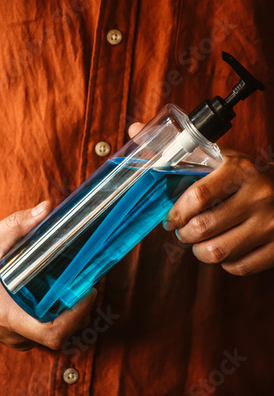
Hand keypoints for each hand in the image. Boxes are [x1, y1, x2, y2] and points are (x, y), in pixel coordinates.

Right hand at [0, 201, 96, 349]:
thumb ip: (18, 224)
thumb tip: (46, 208)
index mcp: (6, 314)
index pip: (51, 333)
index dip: (77, 316)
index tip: (88, 293)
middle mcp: (10, 332)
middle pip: (59, 336)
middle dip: (79, 313)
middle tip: (87, 285)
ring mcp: (10, 336)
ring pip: (52, 338)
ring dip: (70, 317)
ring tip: (77, 289)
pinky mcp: (9, 333)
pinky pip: (40, 334)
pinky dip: (56, 319)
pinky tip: (59, 297)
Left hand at [129, 122, 273, 275]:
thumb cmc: (245, 175)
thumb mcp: (219, 157)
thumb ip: (177, 148)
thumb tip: (134, 129)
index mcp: (239, 169)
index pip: (197, 196)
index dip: (176, 213)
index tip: (169, 219)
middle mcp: (258, 195)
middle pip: (203, 228)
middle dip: (184, 234)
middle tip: (183, 231)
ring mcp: (270, 224)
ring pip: (218, 252)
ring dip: (200, 251)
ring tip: (200, 242)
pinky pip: (239, 266)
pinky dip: (225, 262)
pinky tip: (225, 247)